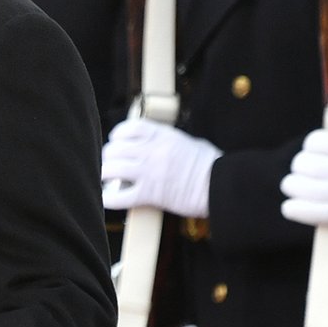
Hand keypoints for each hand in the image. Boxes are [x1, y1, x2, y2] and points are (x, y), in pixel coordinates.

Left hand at [101, 119, 219, 217]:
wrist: (222, 185)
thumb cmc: (212, 165)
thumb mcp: (192, 143)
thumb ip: (171, 141)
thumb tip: (162, 142)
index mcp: (163, 136)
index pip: (130, 128)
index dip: (118, 134)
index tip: (116, 140)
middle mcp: (152, 151)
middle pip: (115, 148)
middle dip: (109, 156)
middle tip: (110, 163)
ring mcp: (149, 172)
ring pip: (112, 169)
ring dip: (105, 174)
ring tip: (105, 178)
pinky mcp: (150, 194)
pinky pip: (119, 196)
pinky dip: (109, 198)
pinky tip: (106, 198)